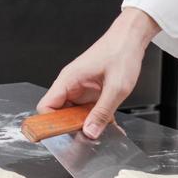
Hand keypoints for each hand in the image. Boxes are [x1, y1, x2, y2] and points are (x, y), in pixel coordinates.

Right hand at [38, 8, 159, 138]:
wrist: (131, 38)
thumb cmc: (121, 52)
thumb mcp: (116, 87)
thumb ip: (102, 112)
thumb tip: (90, 132)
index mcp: (69, 80)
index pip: (46, 107)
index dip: (50, 124)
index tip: (61, 137)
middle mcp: (71, 85)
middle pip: (59, 114)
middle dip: (70, 128)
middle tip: (86, 139)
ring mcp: (81, 89)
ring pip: (74, 115)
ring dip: (85, 125)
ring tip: (100, 133)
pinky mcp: (91, 92)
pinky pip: (88, 111)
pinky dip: (96, 120)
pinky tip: (109, 126)